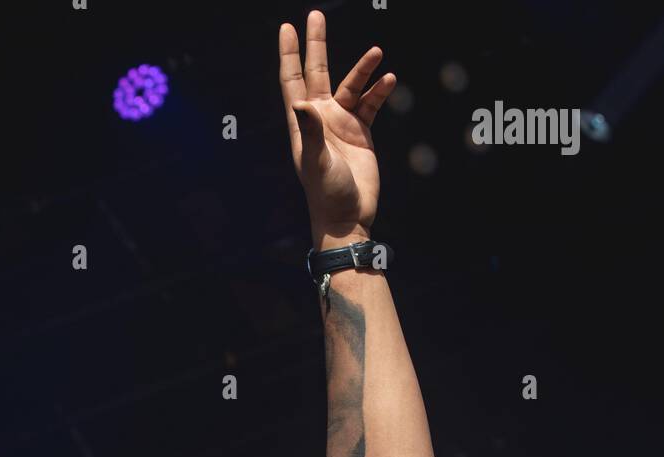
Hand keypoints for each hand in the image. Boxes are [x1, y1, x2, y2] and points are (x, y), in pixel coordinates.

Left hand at [279, 10, 395, 248]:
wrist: (348, 217)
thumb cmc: (327, 194)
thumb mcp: (316, 163)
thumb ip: (310, 131)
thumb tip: (302, 102)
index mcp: (303, 124)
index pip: (293, 81)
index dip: (290, 55)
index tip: (287, 27)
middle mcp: (321, 119)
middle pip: (318, 73)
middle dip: (316, 45)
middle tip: (316, 15)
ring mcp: (342, 124)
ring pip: (351, 86)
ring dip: (362, 68)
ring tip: (377, 52)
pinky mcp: (362, 133)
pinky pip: (370, 104)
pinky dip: (379, 91)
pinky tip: (388, 80)